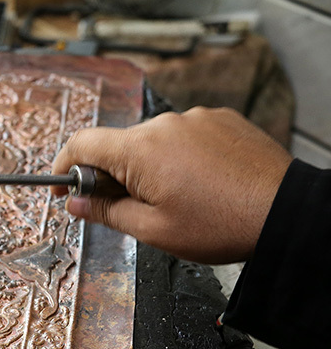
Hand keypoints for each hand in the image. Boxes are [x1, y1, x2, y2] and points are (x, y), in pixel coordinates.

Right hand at [52, 107, 292, 263]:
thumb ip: (105, 213)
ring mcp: (195, 118)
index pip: (81, 143)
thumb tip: (74, 203)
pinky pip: (184, 136)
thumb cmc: (222, 225)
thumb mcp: (152, 231)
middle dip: (112, 175)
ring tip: (173, 200)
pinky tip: (197, 184)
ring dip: (149, 167)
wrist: (286, 213)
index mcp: (141, 150)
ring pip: (152, 142)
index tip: (61, 187)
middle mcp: (165, 124)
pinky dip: (179, 158)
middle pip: (117, 145)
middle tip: (124, 210)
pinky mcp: (221, 119)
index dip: (63, 166)